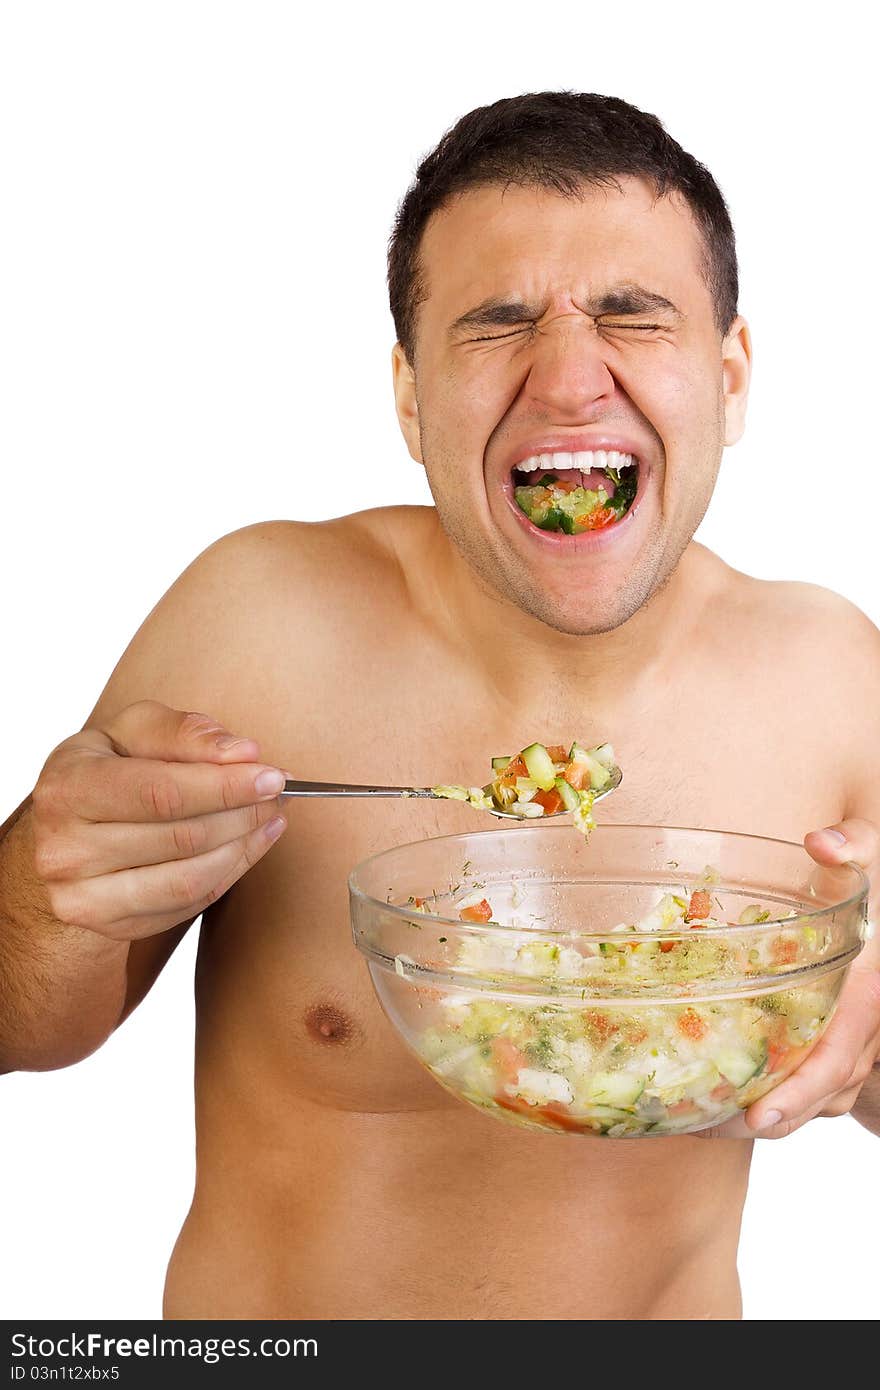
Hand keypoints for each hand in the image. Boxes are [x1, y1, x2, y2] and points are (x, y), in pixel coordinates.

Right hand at [31, 700, 288, 940]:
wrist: (63, 836)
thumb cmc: (108, 770)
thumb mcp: (132, 733)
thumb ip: (184, 733)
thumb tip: (243, 753)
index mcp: (68, 788)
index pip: (160, 793)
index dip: (224, 787)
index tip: (271, 776)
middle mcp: (64, 848)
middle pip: (181, 837)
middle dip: (243, 814)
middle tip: (279, 795)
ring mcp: (80, 895)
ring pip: (188, 879)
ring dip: (243, 847)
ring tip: (271, 818)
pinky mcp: (107, 925)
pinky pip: (186, 905)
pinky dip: (228, 874)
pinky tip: (247, 846)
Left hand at [697, 819, 879, 1138]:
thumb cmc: (874, 885)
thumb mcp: (874, 857)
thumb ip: (854, 845)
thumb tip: (821, 841)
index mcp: (867, 991)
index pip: (839, 1054)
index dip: (800, 1090)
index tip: (757, 1117)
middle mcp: (865, 1029)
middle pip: (822, 1092)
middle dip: (773, 1119)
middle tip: (715, 1129)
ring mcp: (857, 1045)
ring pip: (816, 1099)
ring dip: (769, 1117)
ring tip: (704, 1124)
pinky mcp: (838, 1048)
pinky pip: (811, 1088)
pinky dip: (777, 1102)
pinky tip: (722, 1106)